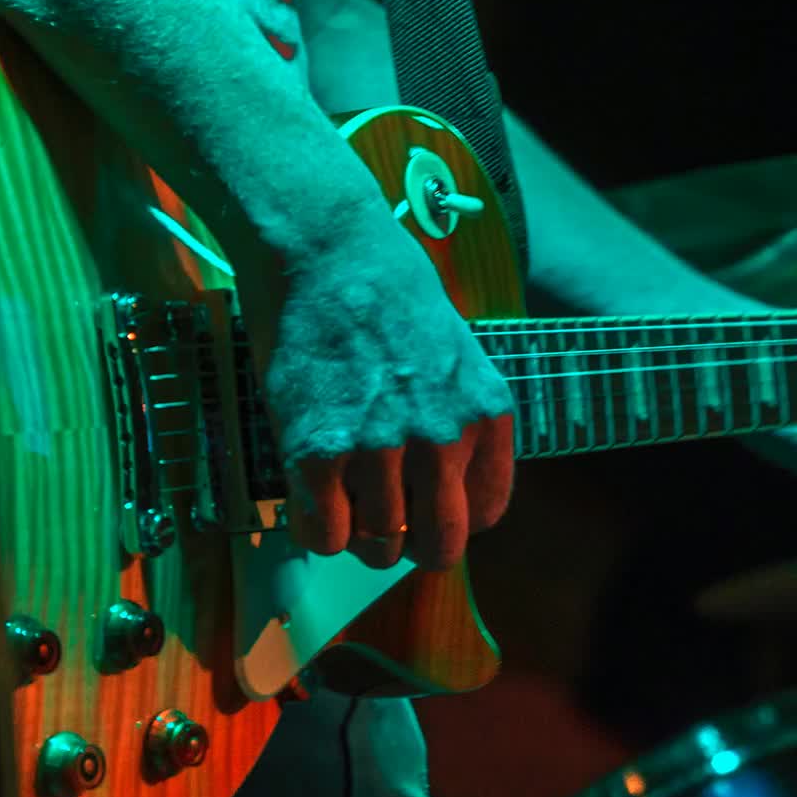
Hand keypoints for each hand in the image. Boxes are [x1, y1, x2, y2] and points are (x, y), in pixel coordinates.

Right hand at [235, 209, 512, 570]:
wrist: (328, 250)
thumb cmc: (388, 293)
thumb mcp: (456, 355)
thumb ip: (458, 422)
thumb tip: (437, 488)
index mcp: (485, 413)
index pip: (485, 514)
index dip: (451, 520)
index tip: (426, 512)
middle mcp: (442, 437)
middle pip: (437, 546)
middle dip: (410, 546)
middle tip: (385, 526)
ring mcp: (380, 447)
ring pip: (376, 545)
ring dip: (357, 535)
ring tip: (341, 498)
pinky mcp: (318, 451)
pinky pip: (324, 534)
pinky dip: (316, 529)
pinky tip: (311, 498)